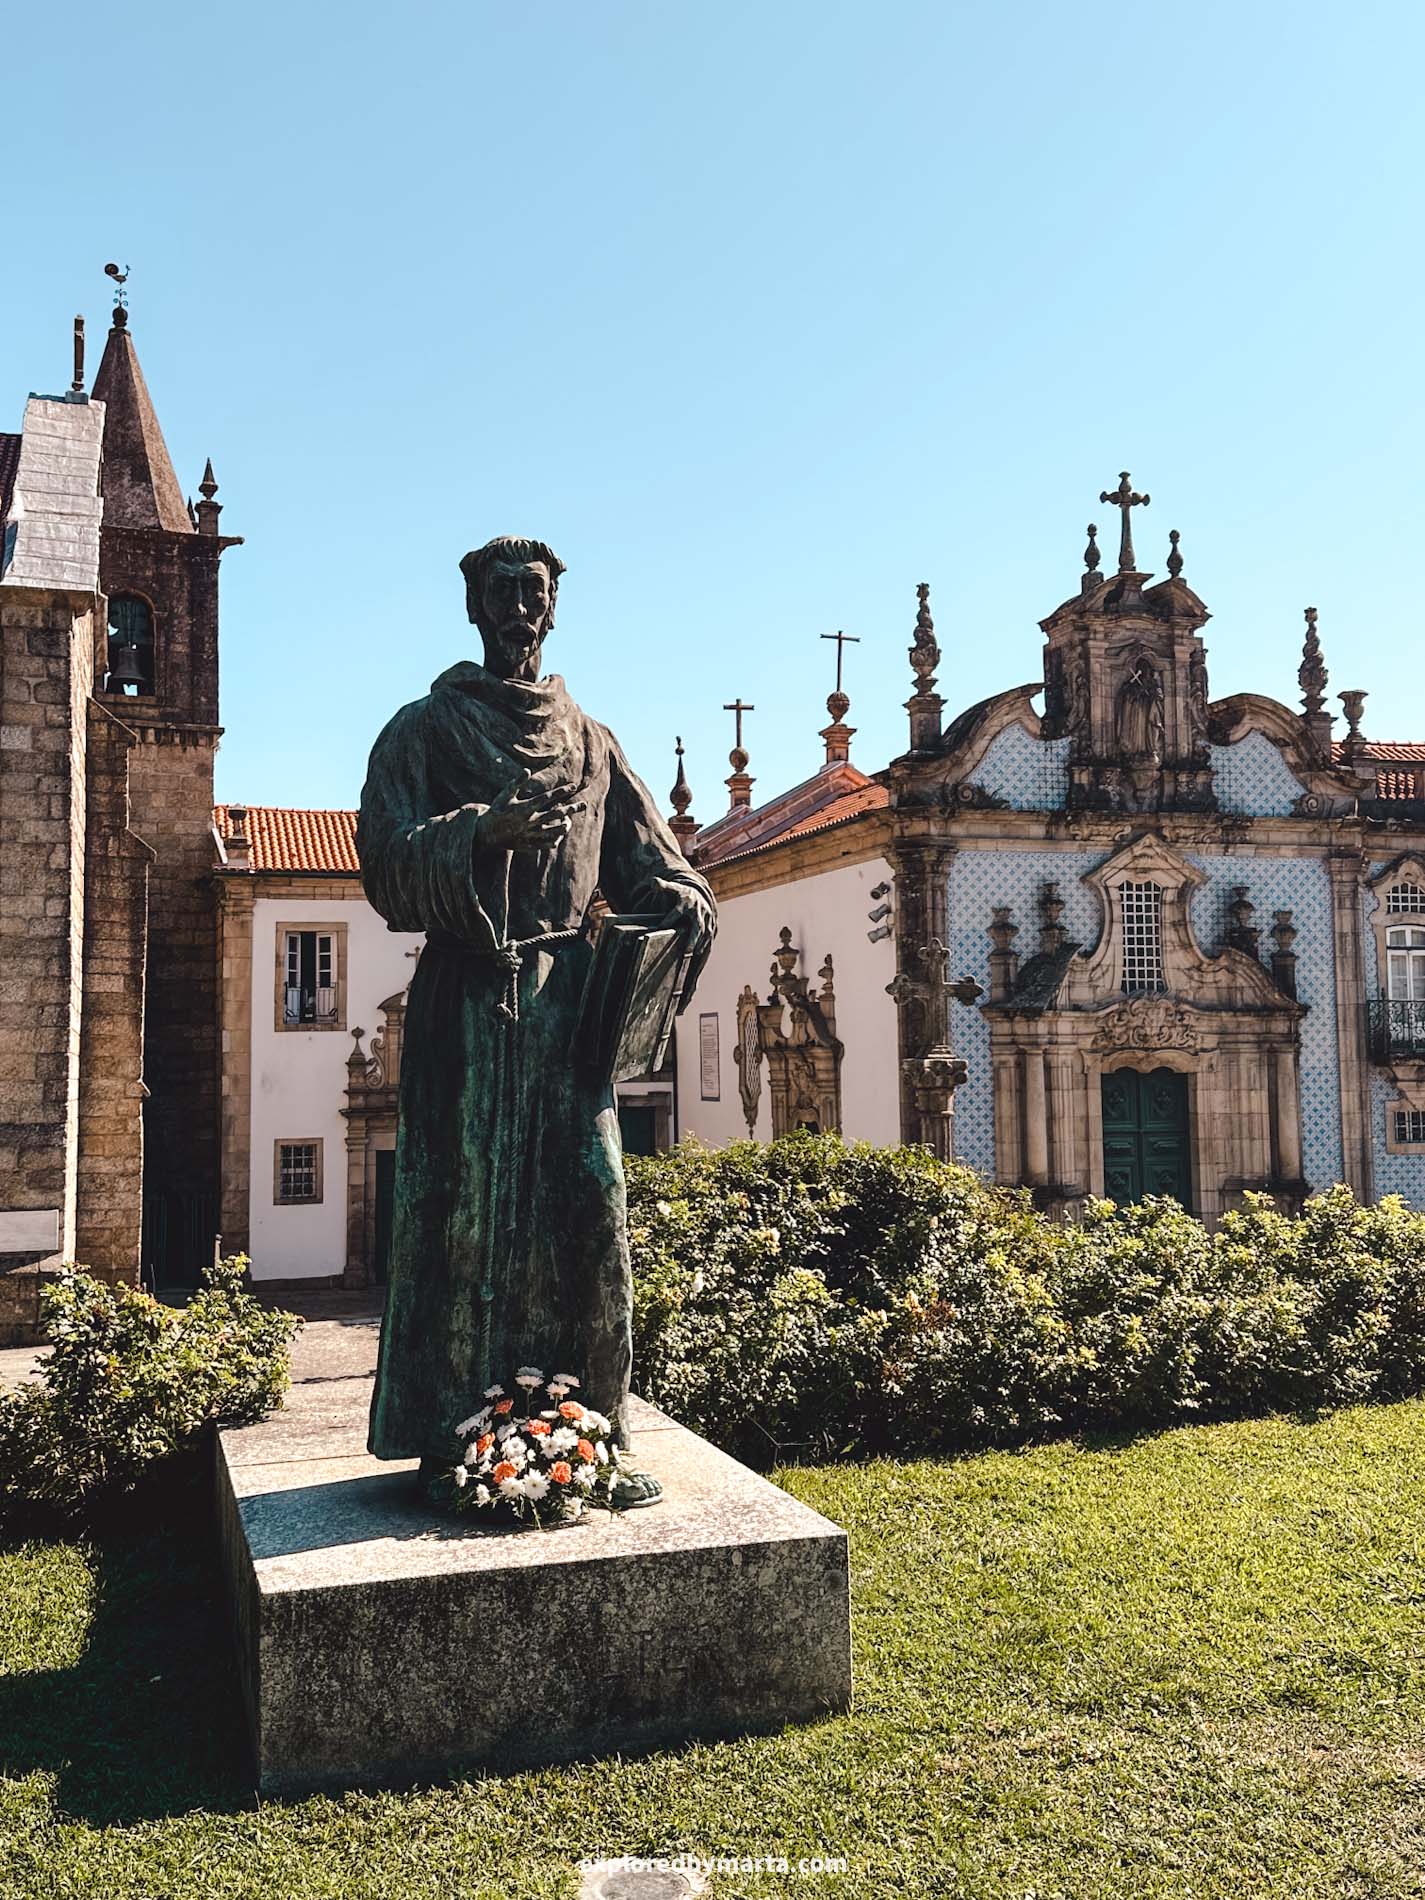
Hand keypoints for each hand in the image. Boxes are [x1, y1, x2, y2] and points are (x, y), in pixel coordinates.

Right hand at [477, 771, 585, 853]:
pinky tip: (559, 835)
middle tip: (583, 805)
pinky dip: (554, 840)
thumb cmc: (496, 811)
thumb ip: (516, 783)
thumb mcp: (504, 795)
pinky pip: (546, 844)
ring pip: (554, 831)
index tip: (574, 786)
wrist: (487, 834)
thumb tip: (527, 770)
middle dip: (571, 809)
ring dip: (565, 826)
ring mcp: (531, 834)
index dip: (562, 791)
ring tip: (570, 822)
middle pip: (556, 814)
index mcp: (525, 808)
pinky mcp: (529, 844)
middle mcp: (530, 822)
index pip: (548, 798)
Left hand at [657, 881, 715, 1004]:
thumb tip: (654, 882)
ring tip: (681, 993)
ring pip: (699, 957)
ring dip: (691, 975)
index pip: (678, 914)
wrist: (704, 903)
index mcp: (688, 909)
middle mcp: (699, 924)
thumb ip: (663, 887)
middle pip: (694, 937)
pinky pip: (698, 969)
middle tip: (683, 958)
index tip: (661, 927)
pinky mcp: (704, 950)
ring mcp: (704, 938)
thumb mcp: (674, 890)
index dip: (670, 920)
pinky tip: (683, 1004)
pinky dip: (691, 986)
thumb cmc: (684, 898)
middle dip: (690, 948)